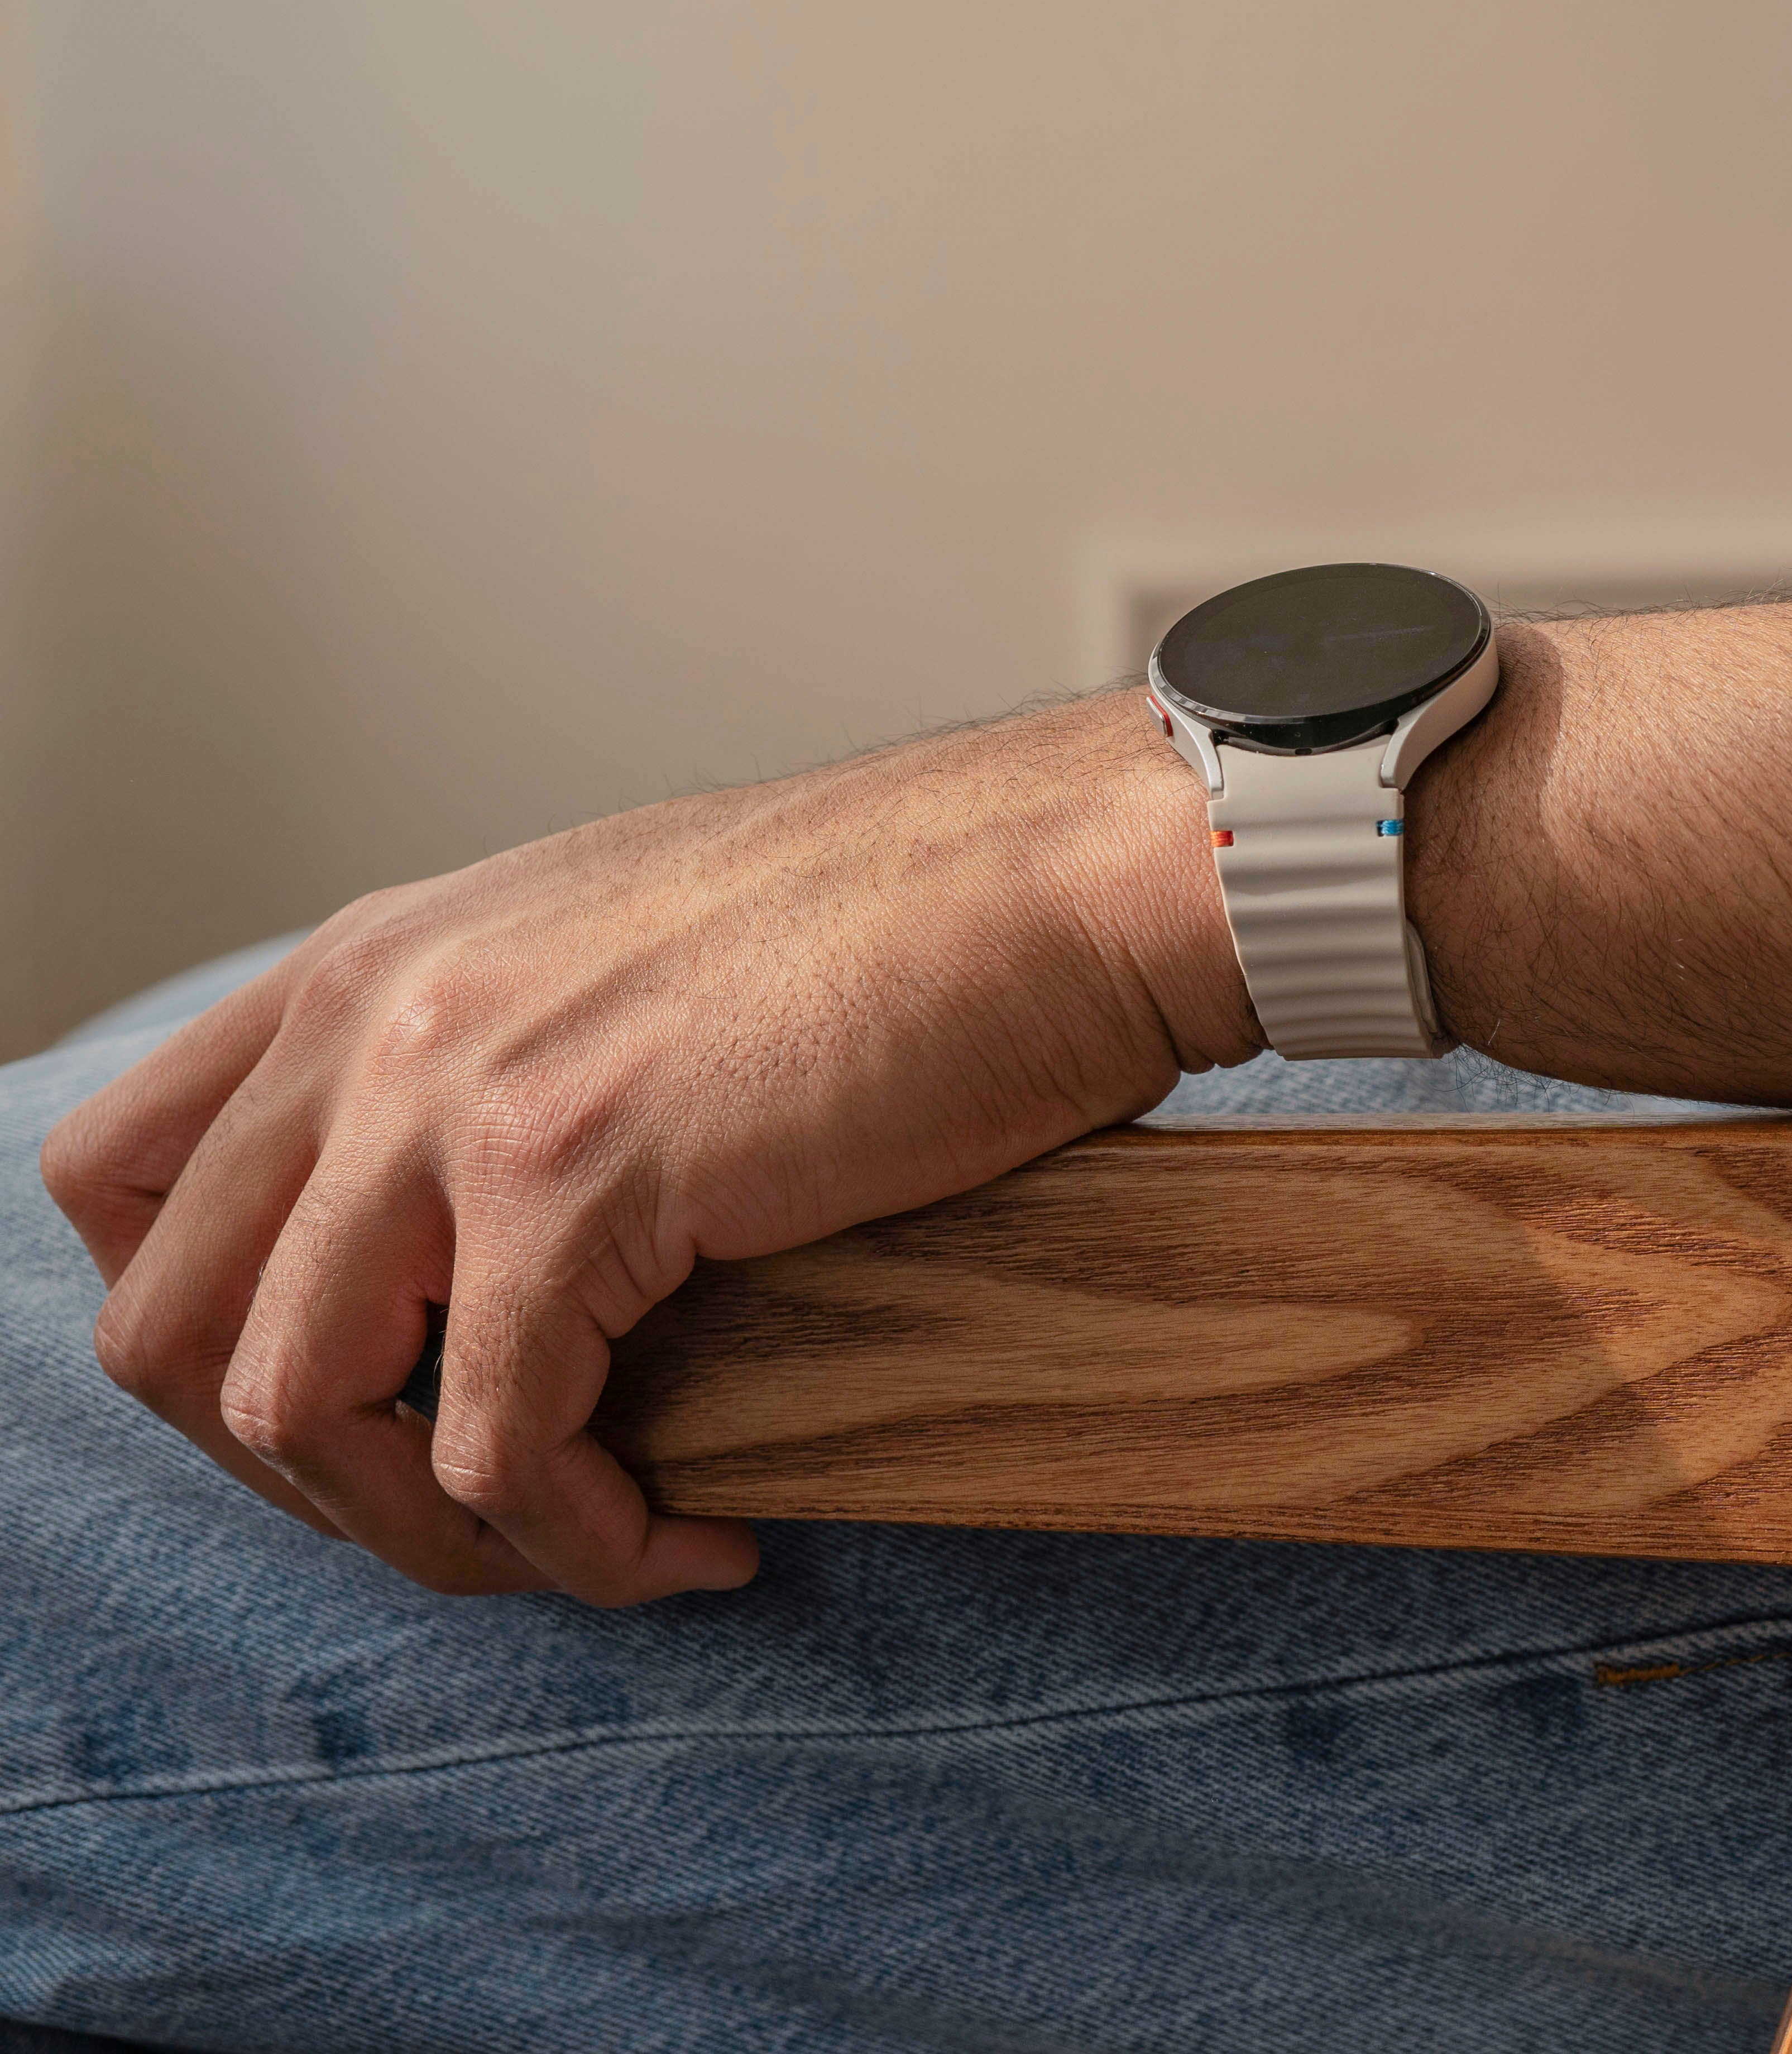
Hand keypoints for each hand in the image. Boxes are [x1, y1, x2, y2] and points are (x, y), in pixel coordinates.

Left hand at [41, 692, 1249, 1601]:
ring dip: (428, 1530)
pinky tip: (689, 1537)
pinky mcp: (579, 1182)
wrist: (1051, 872)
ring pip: (296, 1412)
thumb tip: (477, 1245)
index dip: (202, 1329)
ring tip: (585, 1537)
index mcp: (377, 956)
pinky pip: (500, 1448)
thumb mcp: (624, 959)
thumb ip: (499, 1059)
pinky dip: (579, 1539)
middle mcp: (377, 1014)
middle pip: (166, 1327)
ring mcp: (461, 1094)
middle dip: (300, 1474)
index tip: (359, 1405)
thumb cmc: (893, 921)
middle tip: (465, 1511)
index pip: (121, 1176)